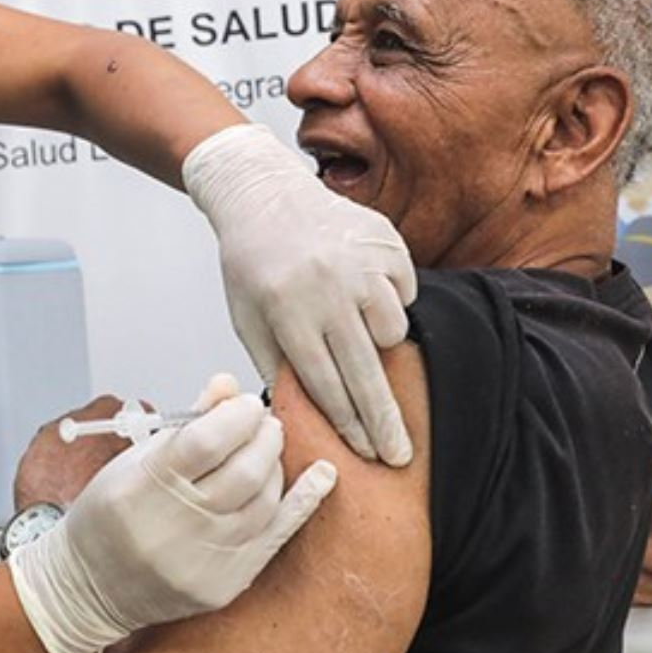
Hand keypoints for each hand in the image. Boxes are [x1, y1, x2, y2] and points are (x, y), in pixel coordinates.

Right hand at [7, 382, 336, 652]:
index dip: (237, 416)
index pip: (204, 442)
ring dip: (275, 466)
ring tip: (268, 449)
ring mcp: (199, 561)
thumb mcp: (133, 460)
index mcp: (140, 489)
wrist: (89, 588)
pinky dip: (302, 502)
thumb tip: (228, 385)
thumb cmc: (109, 515)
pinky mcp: (222, 584)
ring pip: (262, 502)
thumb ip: (185, 424)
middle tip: (264, 422)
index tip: (248, 404)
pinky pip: (273, 537)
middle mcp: (170, 528)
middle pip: (242, 472)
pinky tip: (322, 475)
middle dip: (263, 437)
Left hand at [182, 123, 417, 463]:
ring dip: (379, 343)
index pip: (325, 383)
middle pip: (364, 371)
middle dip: (384, 422)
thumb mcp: (247, 319)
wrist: (265, 196)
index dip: (348, 425)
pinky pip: (404, 293)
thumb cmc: (252, 265)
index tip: (367, 454)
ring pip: (392, 331)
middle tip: (401, 456)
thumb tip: (310, 416)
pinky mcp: (386, 243)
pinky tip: (360, 288)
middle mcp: (327, 287)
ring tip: (353, 329)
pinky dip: (390, 300)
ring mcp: (361, 263)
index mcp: (286, 310)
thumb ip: (276, 366)